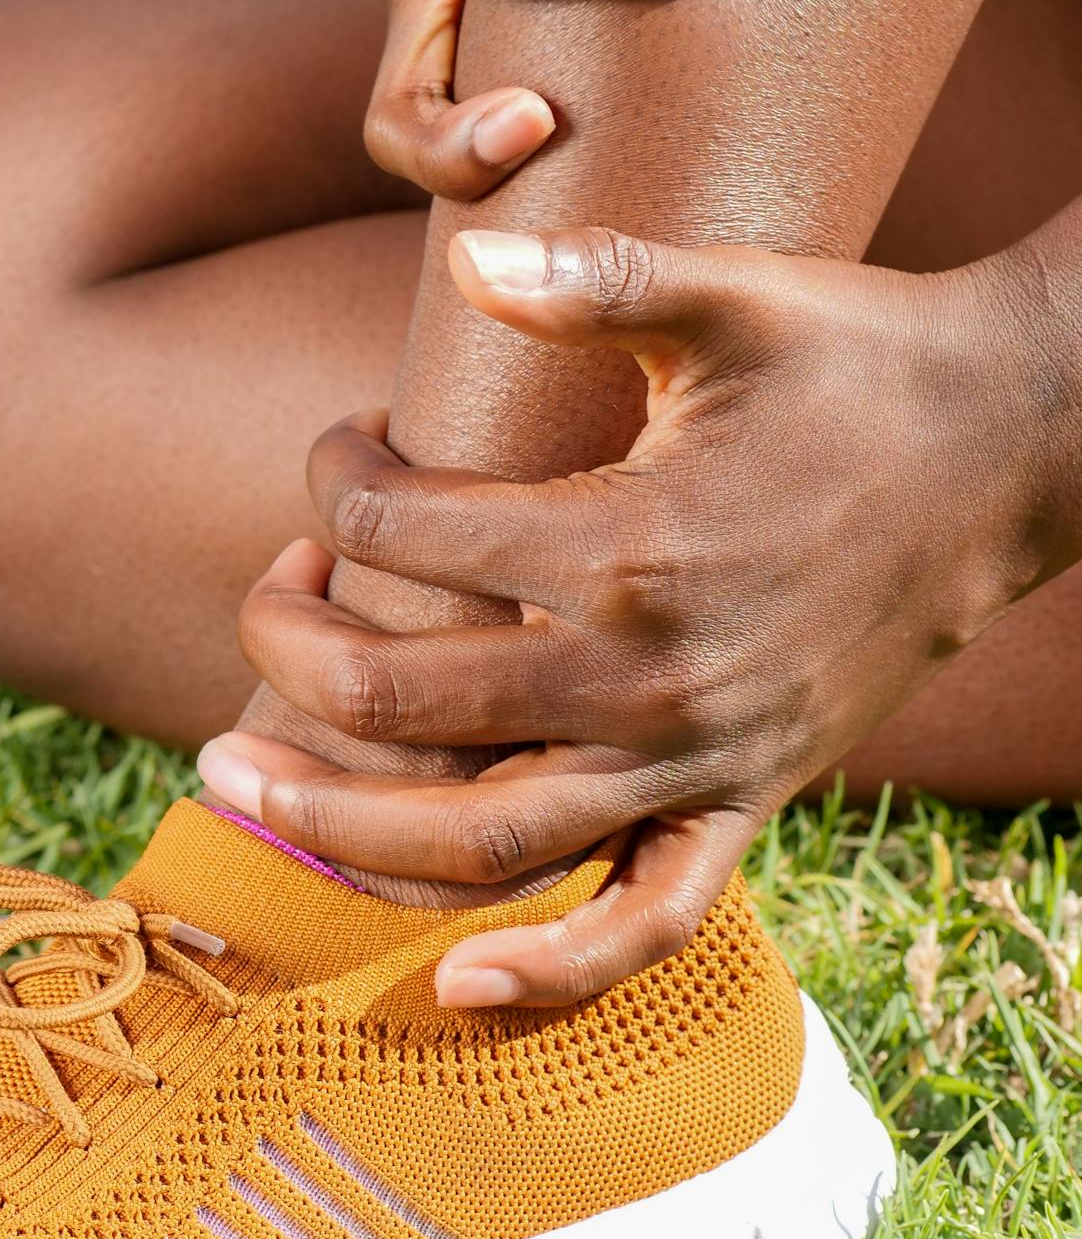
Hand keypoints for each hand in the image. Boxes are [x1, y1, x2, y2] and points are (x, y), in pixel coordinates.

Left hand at [199, 227, 1058, 1002]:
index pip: (404, 530)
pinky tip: (455, 984)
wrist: (1019, 449)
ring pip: (481, 841)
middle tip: (262, 607)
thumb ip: (595, 275)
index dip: (333, 479)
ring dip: (337, 826)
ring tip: (235, 785)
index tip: (346, 444)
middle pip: (399, 699)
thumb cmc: (862, 360)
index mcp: (627, 542)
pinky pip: (647, 925)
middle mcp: (648, 675)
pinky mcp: (748, 800)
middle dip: (287, 654)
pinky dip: (552, 972)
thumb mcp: (733, 295)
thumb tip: (466, 254)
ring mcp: (699, 757)